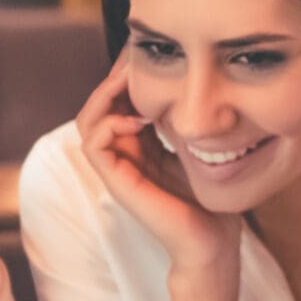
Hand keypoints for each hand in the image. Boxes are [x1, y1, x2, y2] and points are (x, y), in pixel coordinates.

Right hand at [76, 55, 240, 278]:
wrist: (211, 245)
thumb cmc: (212, 202)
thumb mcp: (201, 149)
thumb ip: (189, 123)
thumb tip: (193, 84)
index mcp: (143, 146)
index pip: (120, 100)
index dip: (128, 75)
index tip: (151, 55)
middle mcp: (125, 154)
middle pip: (100, 104)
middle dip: (115, 77)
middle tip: (137, 59)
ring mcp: (118, 169)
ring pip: (88, 119)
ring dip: (105, 95)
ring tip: (131, 82)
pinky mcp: (117, 182)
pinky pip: (93, 143)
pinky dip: (109, 124)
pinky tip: (138, 120)